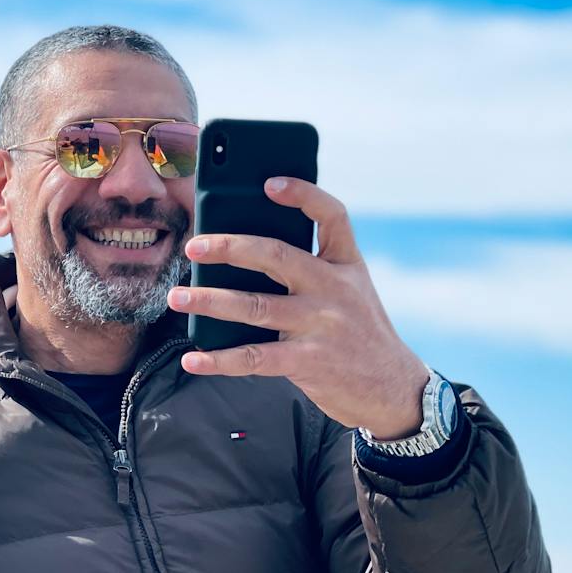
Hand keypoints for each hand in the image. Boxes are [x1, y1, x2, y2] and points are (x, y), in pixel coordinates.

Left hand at [169, 178, 427, 437]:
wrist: (392, 389)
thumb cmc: (357, 333)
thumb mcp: (349, 291)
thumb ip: (311, 270)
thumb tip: (241, 255)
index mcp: (346, 264)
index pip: (331, 215)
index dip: (302, 194)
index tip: (269, 183)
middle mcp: (336, 288)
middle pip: (276, 255)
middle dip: (229, 247)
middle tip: (193, 246)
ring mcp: (322, 325)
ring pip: (254, 306)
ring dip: (210, 301)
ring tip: (178, 297)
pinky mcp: (309, 361)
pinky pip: (254, 357)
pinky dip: (219, 360)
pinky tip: (193, 358)